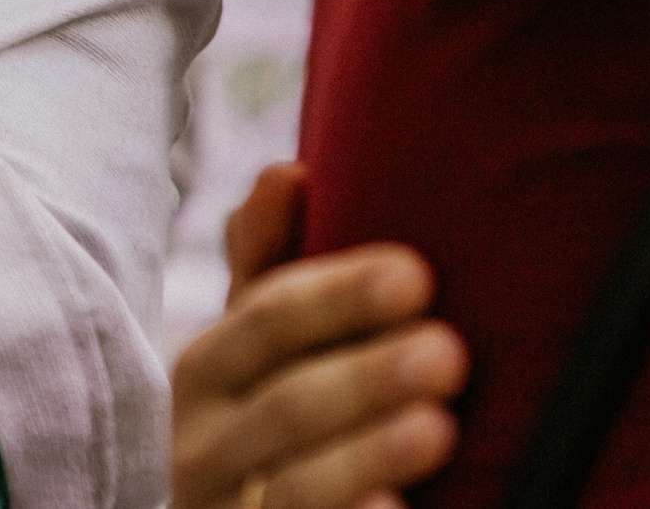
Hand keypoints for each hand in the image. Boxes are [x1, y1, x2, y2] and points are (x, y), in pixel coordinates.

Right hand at [170, 165, 468, 508]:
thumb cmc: (262, 418)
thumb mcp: (254, 346)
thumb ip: (266, 263)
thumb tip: (289, 171)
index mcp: (206, 373)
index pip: (263, 322)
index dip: (335, 296)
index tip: (415, 275)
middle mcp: (203, 444)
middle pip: (283, 404)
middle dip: (365, 374)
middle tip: (446, 351)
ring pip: (295, 485)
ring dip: (367, 452)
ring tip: (439, 426)